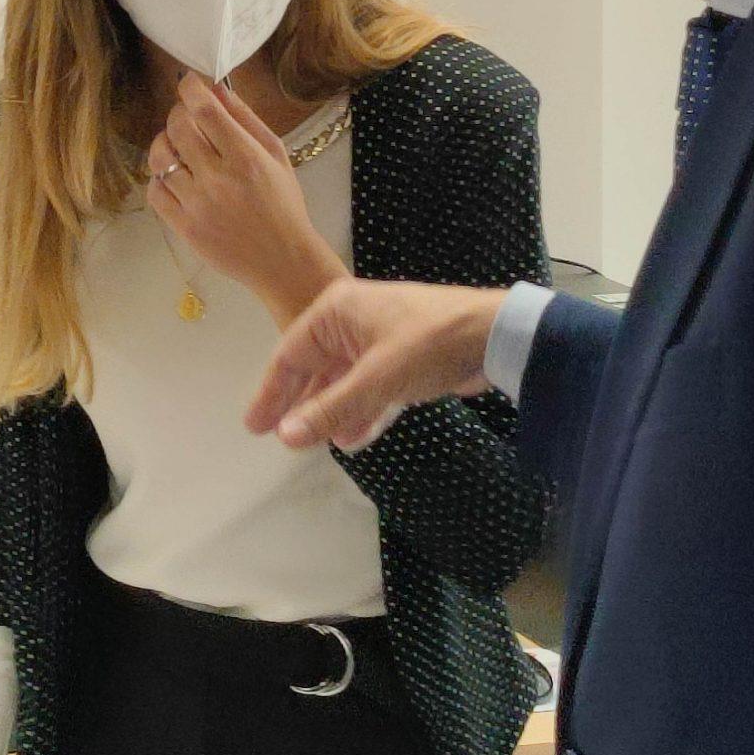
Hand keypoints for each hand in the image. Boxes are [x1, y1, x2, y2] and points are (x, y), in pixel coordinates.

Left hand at [147, 74, 344, 324]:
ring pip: (160, 158)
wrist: (283, 259)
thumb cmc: (283, 203)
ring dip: (164, 142)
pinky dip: (159, 177)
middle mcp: (218, 179)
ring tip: (177, 145)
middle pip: (178, 128)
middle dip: (178, 112)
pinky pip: (155, 191)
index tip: (188, 83)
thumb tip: (216, 88)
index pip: (205, 110)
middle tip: (187, 115)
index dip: (190, 88)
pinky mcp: (184, 227)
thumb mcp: (276, 154)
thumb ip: (246, 118)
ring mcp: (197, 205)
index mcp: (245, 158)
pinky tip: (174, 176)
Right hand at [245, 277, 509, 451]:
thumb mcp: (377, 378)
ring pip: (344, 382)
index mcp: (337, 311)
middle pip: (315, 369)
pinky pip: (370, 390)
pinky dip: (361, 412)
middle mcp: (352, 321)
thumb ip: (330, 409)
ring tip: (318, 443)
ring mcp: (378, 341)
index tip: (255, 427)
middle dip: (302, 405)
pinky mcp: (402, 361)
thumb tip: (284, 437)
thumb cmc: (429, 344)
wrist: (497, 336)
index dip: (271, 393)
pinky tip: (352, 438)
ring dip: (333, 413)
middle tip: (279, 438)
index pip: (290, 354)